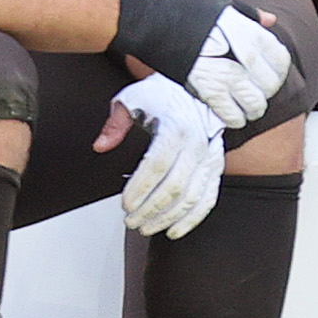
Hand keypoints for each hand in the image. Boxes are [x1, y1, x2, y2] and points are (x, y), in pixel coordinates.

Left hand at [95, 74, 223, 238]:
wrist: (198, 88)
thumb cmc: (165, 93)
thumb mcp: (134, 99)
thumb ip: (116, 124)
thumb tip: (101, 145)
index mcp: (176, 126)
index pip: (156, 165)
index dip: (140, 188)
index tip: (125, 204)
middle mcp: (197, 143)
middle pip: (173, 187)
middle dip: (150, 209)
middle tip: (131, 221)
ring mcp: (209, 156)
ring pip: (191, 197)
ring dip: (167, 218)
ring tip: (147, 228)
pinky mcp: (216, 166)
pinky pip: (208, 198)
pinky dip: (193, 219)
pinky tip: (174, 230)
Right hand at [187, 4, 289, 126]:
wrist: (153, 23)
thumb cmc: (187, 11)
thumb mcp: (223, 5)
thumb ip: (250, 14)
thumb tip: (271, 20)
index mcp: (247, 31)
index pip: (280, 58)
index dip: (280, 70)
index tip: (274, 73)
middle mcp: (240, 53)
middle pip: (269, 83)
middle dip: (268, 91)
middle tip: (262, 93)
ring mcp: (224, 73)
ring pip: (254, 101)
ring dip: (255, 108)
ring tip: (251, 109)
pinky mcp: (206, 89)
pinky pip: (231, 113)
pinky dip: (236, 118)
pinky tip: (235, 116)